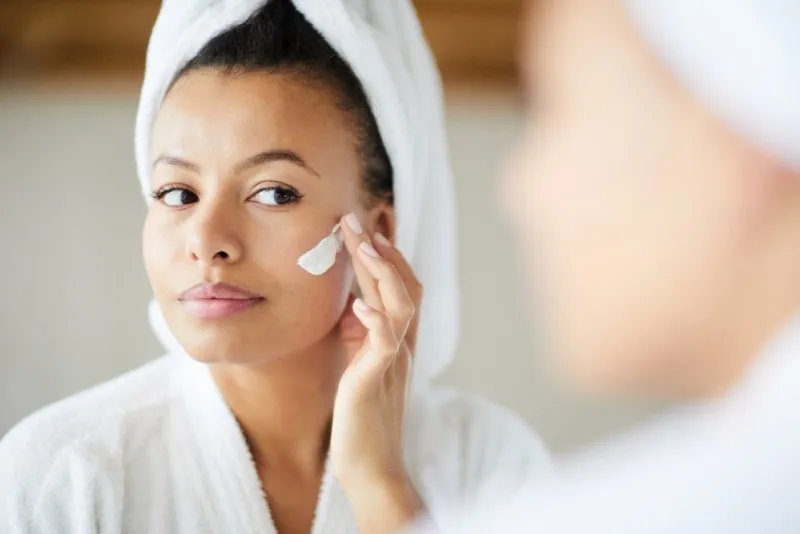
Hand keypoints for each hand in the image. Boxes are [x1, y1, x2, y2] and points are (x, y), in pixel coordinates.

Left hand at [330, 213, 423, 532]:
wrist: (370, 465)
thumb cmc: (361, 416)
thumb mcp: (361, 364)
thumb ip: (362, 334)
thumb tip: (354, 303)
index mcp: (397, 339)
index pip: (399, 286)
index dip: (386, 255)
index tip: (365, 227)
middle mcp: (402, 345)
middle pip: (403, 286)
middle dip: (380, 250)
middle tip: (356, 219)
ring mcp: (393, 361)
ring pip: (401, 305)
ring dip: (382, 272)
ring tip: (363, 245)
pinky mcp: (376, 381)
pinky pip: (384, 343)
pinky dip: (375, 319)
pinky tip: (359, 303)